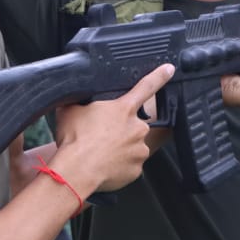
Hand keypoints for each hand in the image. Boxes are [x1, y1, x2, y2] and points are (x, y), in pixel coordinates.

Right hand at [51, 63, 175, 193]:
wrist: (77, 169)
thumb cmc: (74, 140)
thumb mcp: (70, 110)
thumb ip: (78, 101)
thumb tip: (71, 98)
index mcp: (123, 109)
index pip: (146, 87)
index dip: (159, 76)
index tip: (169, 70)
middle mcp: (136, 128)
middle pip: (133, 125)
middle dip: (120, 129)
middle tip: (101, 137)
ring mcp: (139, 149)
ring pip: (132, 146)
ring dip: (120, 148)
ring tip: (100, 153)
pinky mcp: (136, 169)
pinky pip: (129, 165)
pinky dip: (119, 166)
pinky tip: (105, 165)